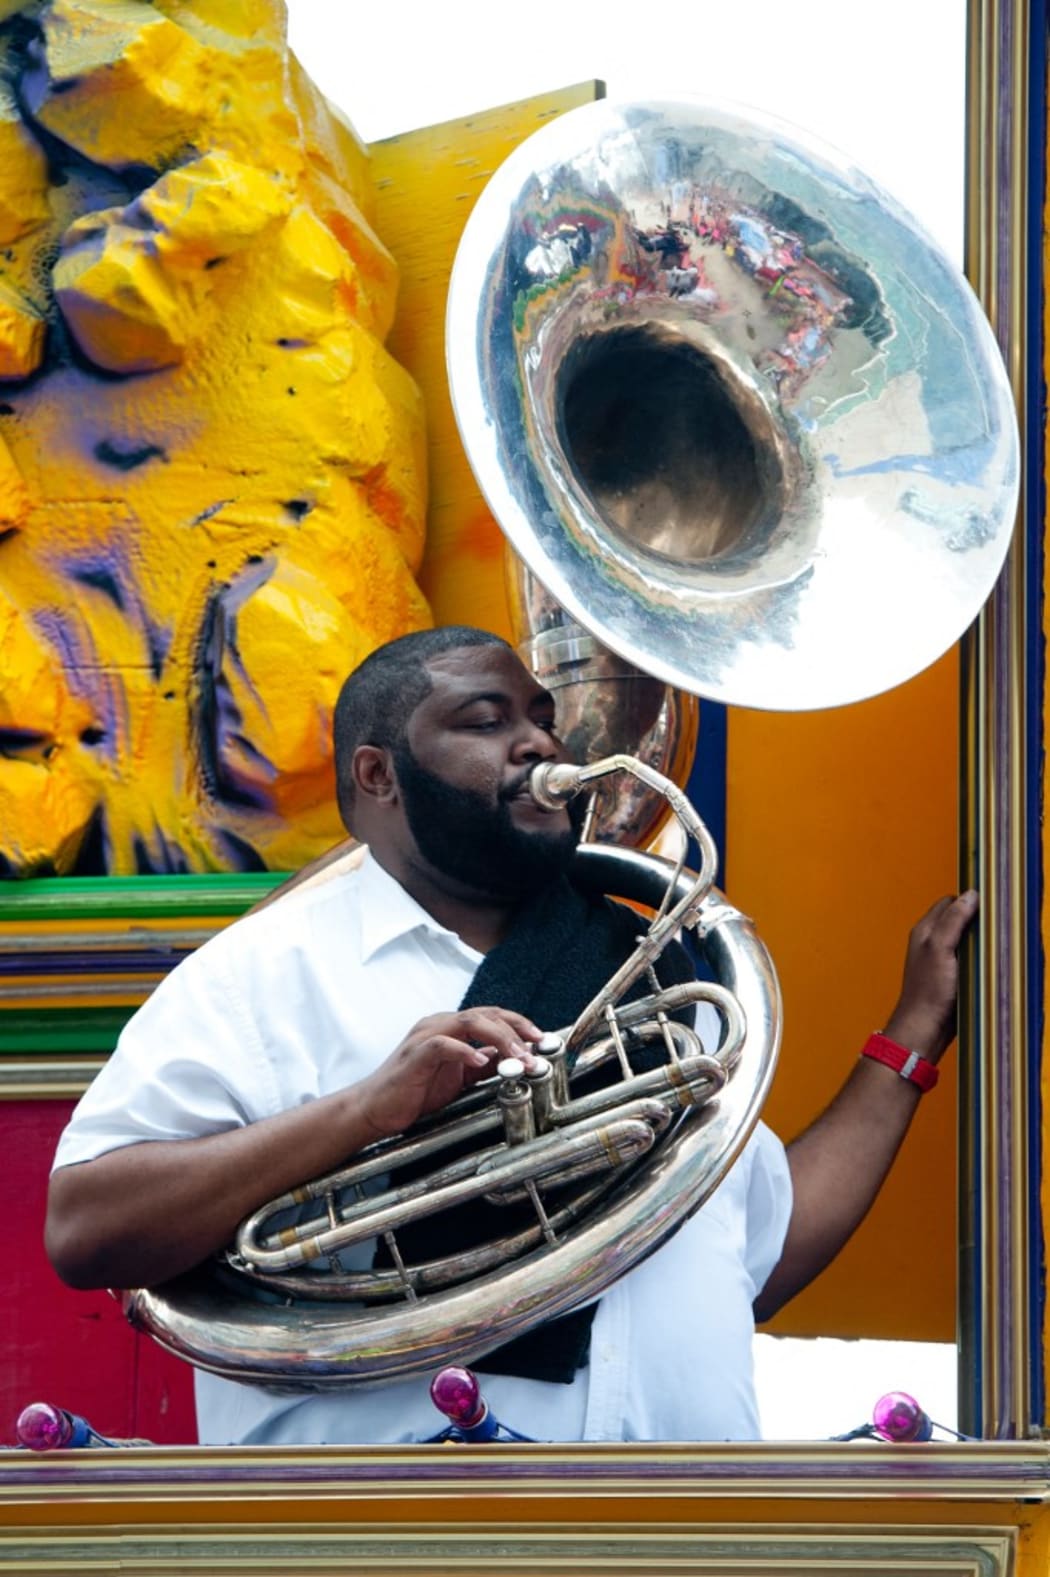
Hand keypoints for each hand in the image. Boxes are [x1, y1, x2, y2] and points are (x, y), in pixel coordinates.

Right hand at [354, 1007, 543, 1139]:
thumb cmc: (414, 1092)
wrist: (374, 1109)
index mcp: (450, 1028)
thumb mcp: (459, 1079)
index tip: (542, 1040)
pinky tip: (479, 1062)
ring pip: (468, 1022)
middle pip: (485, 1014)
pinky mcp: (414, 1055)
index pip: (491, 1015)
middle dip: (516, 1030)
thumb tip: (514, 1060)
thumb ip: (483, 1066)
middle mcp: (439, 1025)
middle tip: (537, 1048)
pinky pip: (442, 1045)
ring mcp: (425, 1037)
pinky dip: (463, 1051)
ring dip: (499, 1038)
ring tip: (518, 1057)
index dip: (519, 1025)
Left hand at [882, 890, 978, 1062]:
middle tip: (992, 928)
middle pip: (958, 920)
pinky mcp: (951, 975)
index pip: (949, 903)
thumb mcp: (940, 948)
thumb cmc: (929, 988)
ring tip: (991, 946)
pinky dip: (978, 958)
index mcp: (925, 930)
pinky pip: (968, 958)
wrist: (925, 1026)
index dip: (967, 902)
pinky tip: (986, 963)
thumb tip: (971, 895)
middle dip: (975, 921)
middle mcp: (931, 941)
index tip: (987, 907)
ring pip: (964, 939)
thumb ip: (953, 920)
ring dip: (978, 941)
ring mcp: (941, 959)